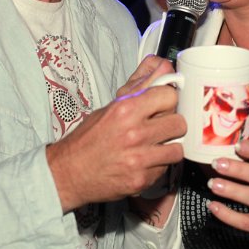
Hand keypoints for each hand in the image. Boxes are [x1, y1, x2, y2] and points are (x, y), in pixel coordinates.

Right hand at [47, 56, 185, 211]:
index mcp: (125, 110)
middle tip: (160, 127)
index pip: (169, 95)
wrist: (69, 173)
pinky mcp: (141, 180)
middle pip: (179, 123)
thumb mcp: (111, 108)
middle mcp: (134, 133)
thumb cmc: (87, 140)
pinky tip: (144, 162)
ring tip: (154, 146)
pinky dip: (158, 166)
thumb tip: (162, 68)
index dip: (168, 100)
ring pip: (177, 149)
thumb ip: (139, 89)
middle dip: (172, 124)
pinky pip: (165, 169)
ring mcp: (139, 159)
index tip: (164, 104)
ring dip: (168, 147)